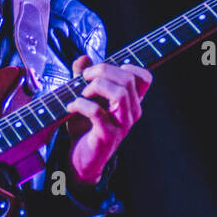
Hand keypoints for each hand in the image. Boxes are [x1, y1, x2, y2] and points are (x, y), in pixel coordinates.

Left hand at [64, 55, 151, 185]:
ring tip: (82, 93)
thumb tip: (83, 58)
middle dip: (102, 70)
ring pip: (120, 93)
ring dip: (96, 86)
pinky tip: (71, 106)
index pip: (145, 78)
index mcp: (131, 102)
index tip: (103, 71)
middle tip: (84, 77)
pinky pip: (97, 112)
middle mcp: (131, 112)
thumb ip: (84, 77)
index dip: (127, 67)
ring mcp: (122, 125)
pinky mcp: (107, 136)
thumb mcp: (84, 98)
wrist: (81, 159)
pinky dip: (81, 104)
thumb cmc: (86, 127)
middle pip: (127, 79)